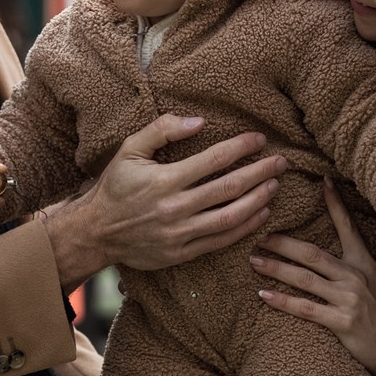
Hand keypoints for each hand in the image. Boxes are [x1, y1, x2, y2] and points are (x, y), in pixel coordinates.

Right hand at [41, 114, 285, 288]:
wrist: (95, 232)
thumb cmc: (115, 186)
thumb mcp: (130, 149)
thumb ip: (162, 130)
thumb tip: (198, 121)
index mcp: (164, 180)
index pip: (214, 160)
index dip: (241, 148)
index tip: (259, 139)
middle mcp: (174, 208)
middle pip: (229, 188)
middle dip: (260, 172)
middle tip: (280, 162)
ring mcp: (179, 234)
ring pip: (230, 217)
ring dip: (258, 200)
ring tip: (274, 185)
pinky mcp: (181, 254)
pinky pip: (221, 241)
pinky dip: (245, 227)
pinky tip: (260, 213)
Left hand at [250, 182, 375, 375]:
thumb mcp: (373, 282)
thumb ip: (352, 266)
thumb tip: (326, 253)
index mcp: (362, 263)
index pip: (347, 227)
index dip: (335, 203)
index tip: (322, 181)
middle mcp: (355, 276)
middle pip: (312, 253)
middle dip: (283, 243)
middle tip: (258, 234)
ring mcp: (349, 299)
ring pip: (305, 278)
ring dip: (276, 268)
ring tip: (254, 261)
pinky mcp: (343, 322)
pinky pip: (306, 308)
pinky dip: (283, 301)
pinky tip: (264, 295)